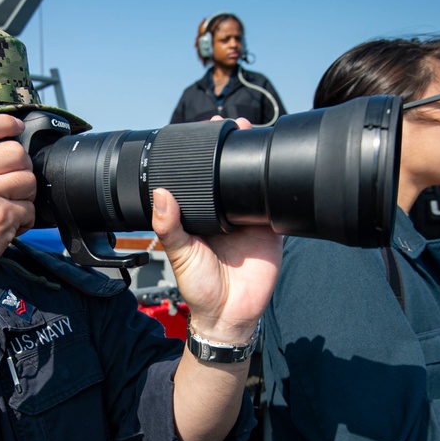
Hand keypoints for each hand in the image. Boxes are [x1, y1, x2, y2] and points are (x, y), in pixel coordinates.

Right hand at [0, 114, 36, 293]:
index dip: (7, 123)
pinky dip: (24, 220)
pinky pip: (29, 209)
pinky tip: (6, 228)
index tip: (18, 127)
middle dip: (21, 168)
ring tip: (7, 209)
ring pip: (28, 180)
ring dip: (25, 196)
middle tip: (12, 185)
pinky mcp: (1, 216)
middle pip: (15, 151)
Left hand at [150, 117, 281, 343]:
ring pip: (254, 183)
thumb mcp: (179, 255)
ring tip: (255, 135)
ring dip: (257, 160)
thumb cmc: (199, 287)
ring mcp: (250, 219)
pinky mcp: (271, 230)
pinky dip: (279, 188)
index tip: (203, 131)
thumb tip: (160, 194)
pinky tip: (277, 169)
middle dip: (235, 148)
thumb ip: (168, 226)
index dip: (203, 155)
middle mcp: (225, 212)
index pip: (202, 178)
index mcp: (201, 214)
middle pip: (231, 174)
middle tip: (236, 125)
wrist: (229, 315)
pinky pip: (277, 204)